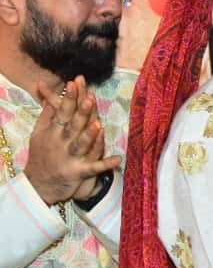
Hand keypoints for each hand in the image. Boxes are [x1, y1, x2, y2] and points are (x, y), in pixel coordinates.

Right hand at [24, 77, 120, 204]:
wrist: (38, 185)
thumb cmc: (42, 155)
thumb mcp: (39, 133)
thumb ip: (47, 114)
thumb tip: (51, 95)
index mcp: (53, 132)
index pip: (62, 111)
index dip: (69, 98)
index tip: (74, 82)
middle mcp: (62, 143)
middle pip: (73, 125)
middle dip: (81, 112)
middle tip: (90, 98)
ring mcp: (71, 158)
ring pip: (82, 145)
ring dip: (90, 136)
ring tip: (99, 125)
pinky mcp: (79, 172)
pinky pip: (94, 168)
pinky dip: (105, 164)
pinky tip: (118, 159)